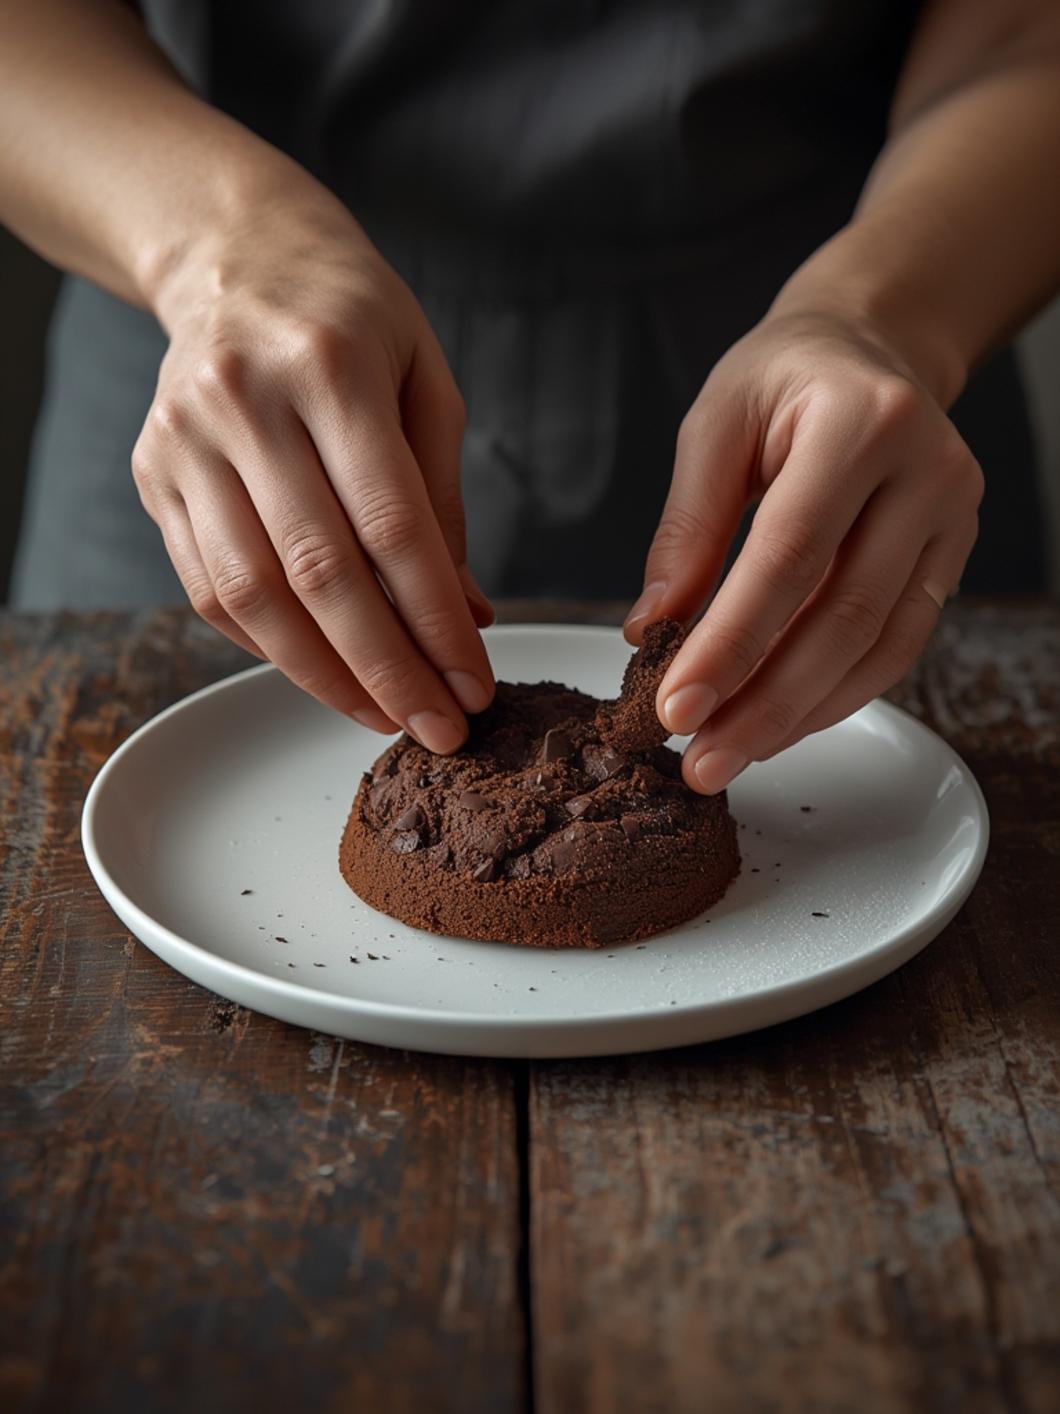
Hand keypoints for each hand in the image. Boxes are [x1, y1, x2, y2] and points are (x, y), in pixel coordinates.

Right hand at [132, 178, 493, 751]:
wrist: (233, 253)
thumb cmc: (351, 317)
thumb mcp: (424, 377)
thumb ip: (441, 496)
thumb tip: (464, 614)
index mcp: (330, 367)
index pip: (391, 525)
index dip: (434, 620)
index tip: (475, 683)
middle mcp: (244, 401)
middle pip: (320, 572)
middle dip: (388, 669)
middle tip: (439, 729)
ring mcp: (185, 440)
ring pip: (254, 595)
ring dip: (324, 676)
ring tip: (383, 717)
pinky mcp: (152, 473)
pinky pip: (208, 587)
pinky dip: (268, 646)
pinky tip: (322, 672)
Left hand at [626, 310, 982, 792]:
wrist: (868, 350)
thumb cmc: (782, 380)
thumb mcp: (714, 424)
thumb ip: (687, 527)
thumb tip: (651, 631)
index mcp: (860, 422)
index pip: (790, 554)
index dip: (732, 641)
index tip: (675, 707)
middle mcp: (925, 471)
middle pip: (843, 615)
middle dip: (764, 703)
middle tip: (701, 761)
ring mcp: (952, 517)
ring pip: (878, 646)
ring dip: (799, 714)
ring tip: (729, 755)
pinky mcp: (953, 554)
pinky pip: (897, 646)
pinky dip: (836, 695)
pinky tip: (781, 724)